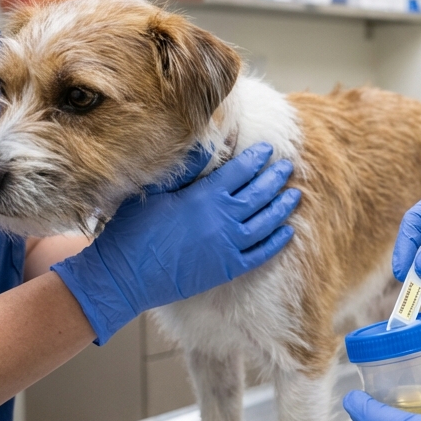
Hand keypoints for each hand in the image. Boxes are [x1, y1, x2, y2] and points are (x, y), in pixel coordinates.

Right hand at [52, 144, 299, 343]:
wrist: (126, 275)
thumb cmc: (135, 229)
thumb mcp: (157, 190)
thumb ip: (187, 168)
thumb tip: (208, 145)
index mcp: (205, 196)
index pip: (241, 170)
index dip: (256, 158)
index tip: (268, 149)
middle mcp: (223, 219)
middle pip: (259, 193)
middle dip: (275, 178)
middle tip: (287, 166)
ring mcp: (229, 246)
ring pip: (266, 222)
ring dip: (282, 207)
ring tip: (294, 195)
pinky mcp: (228, 269)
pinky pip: (261, 254)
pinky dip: (277, 242)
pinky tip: (287, 232)